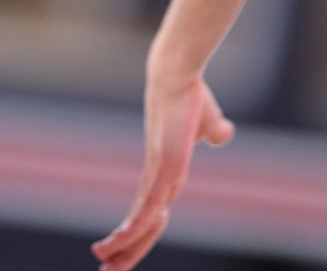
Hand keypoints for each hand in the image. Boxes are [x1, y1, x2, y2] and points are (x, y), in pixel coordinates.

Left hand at [91, 74, 233, 270]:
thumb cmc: (191, 96)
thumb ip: (214, 133)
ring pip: (140, 220)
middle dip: (124, 251)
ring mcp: (159, 172)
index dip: (136, 237)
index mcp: (164, 174)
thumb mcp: (209, 122)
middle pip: (139, 224)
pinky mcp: (163, 165)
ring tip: (104, 263)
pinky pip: (149, 203)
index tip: (118, 255)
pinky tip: (122, 239)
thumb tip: (223, 134)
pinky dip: (136, 224)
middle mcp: (157, 178)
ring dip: (124, 245)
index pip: (148, 215)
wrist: (178, 75)